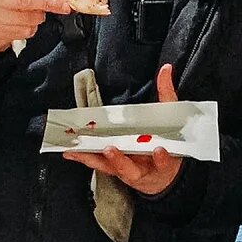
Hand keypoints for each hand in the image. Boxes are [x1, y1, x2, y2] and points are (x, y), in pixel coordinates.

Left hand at [63, 64, 183, 195]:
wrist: (160, 173)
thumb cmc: (165, 143)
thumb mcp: (171, 118)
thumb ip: (167, 93)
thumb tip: (166, 68)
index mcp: (161, 160)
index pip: (163, 160)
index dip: (161, 157)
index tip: (159, 150)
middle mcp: (142, 168)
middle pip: (131, 168)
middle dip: (120, 161)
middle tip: (110, 149)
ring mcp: (125, 170)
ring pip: (110, 167)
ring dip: (94, 158)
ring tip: (80, 150)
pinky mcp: (111, 167)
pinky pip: (96, 163)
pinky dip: (83, 157)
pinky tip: (70, 152)